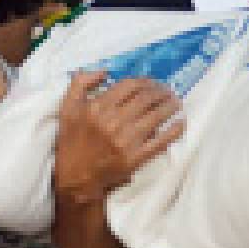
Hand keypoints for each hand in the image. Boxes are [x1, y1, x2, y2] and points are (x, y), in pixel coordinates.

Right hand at [53, 71, 185, 203]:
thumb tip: (104, 71)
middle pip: (146, 99)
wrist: (75, 176)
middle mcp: (114, 121)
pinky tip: (181, 122)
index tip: (152, 82)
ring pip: (156, 116)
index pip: (130, 86)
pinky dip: (174, 130)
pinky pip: (161, 141)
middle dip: (161, 91)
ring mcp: (127, 140)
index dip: (145, 81)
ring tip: (176, 101)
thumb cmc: (72, 141)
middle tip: (168, 90)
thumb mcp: (67, 108)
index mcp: (98, 107)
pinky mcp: (137, 157)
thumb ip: (80, 84)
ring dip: (170, 105)